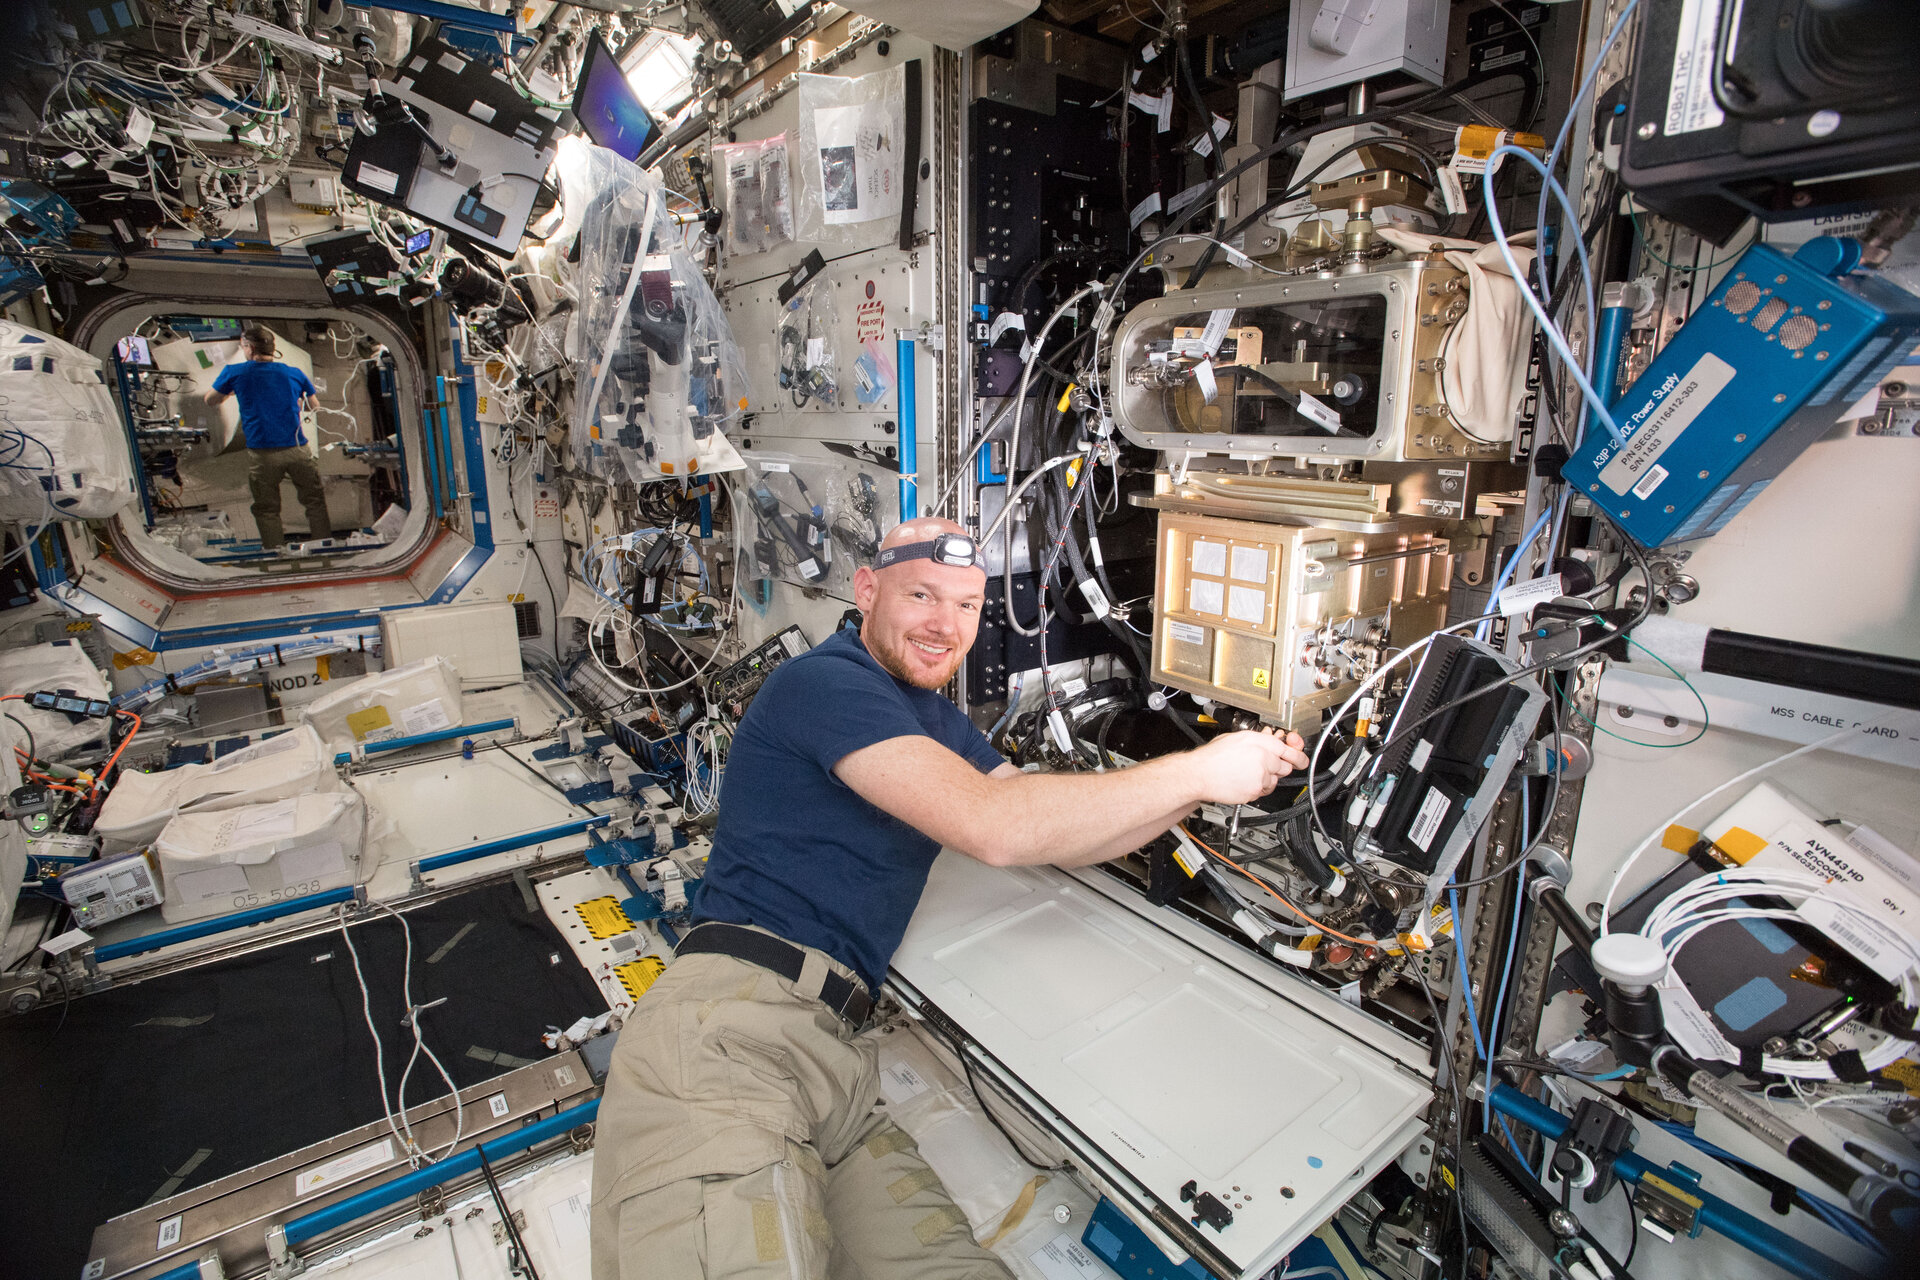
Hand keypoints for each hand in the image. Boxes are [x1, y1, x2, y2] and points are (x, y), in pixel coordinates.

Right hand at [1190, 728, 1309, 805]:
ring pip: (1274, 781)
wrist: (1199, 774)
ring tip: (1247, 773)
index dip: (1297, 755)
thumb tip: (1270, 739)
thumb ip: (1258, 739)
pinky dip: (1257, 788)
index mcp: (1259, 742)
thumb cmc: (1212, 757)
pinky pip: (1263, 791)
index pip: (1288, 749)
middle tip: (1263, 765)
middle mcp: (1262, 758)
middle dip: (1277, 767)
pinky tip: (1243, 781)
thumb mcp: (1236, 738)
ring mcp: (1260, 776)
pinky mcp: (1255, 791)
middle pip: (1284, 767)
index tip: (1301, 759)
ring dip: (1266, 778)